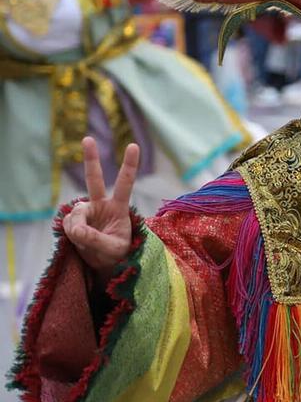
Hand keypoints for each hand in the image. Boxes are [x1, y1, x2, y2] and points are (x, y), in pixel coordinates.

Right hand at [62, 137, 138, 280]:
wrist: (105, 262)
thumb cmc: (117, 253)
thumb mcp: (113, 249)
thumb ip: (95, 239)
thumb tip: (76, 230)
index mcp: (119, 207)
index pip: (125, 183)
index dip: (129, 165)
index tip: (133, 145)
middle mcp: (101, 204)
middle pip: (94, 179)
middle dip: (91, 159)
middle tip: (88, 139)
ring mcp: (87, 211)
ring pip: (76, 214)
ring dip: (77, 228)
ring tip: (86, 240)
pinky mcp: (75, 220)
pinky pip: (68, 223)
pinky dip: (71, 232)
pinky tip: (78, 239)